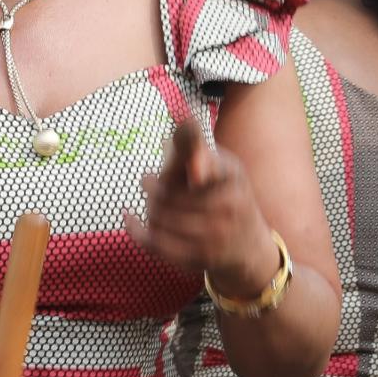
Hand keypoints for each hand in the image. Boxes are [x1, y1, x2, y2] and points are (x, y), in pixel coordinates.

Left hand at [124, 121, 273, 295]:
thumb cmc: (226, 195)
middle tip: (149, 181)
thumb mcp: (220, 165)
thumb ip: (195, 145)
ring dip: (149, 208)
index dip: (199, 162)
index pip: (212, 164)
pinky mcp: (201, 258)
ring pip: (159, 218)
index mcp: (232, 174)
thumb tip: (185, 118)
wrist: (249, 247)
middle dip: (153, 187)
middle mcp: (229, 205)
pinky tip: (129, 218)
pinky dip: (137, 230)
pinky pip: (157, 244)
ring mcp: (216, 236)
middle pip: (168, 193)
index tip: (192, 166)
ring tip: (151, 202)